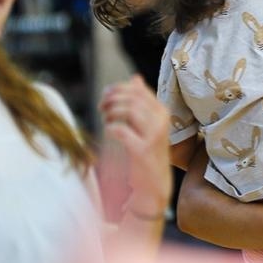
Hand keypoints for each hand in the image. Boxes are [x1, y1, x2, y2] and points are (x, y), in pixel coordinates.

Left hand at [98, 76, 171, 220]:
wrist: (154, 184)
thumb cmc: (148, 152)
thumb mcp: (147, 123)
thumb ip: (142, 101)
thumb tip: (136, 78)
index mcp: (162, 111)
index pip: (138, 90)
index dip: (118, 89)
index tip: (106, 95)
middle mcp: (161, 121)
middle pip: (132, 98)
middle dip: (112, 99)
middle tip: (101, 107)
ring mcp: (154, 135)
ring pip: (128, 110)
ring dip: (111, 112)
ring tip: (106, 119)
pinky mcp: (143, 150)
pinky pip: (121, 130)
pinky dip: (111, 128)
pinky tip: (109, 132)